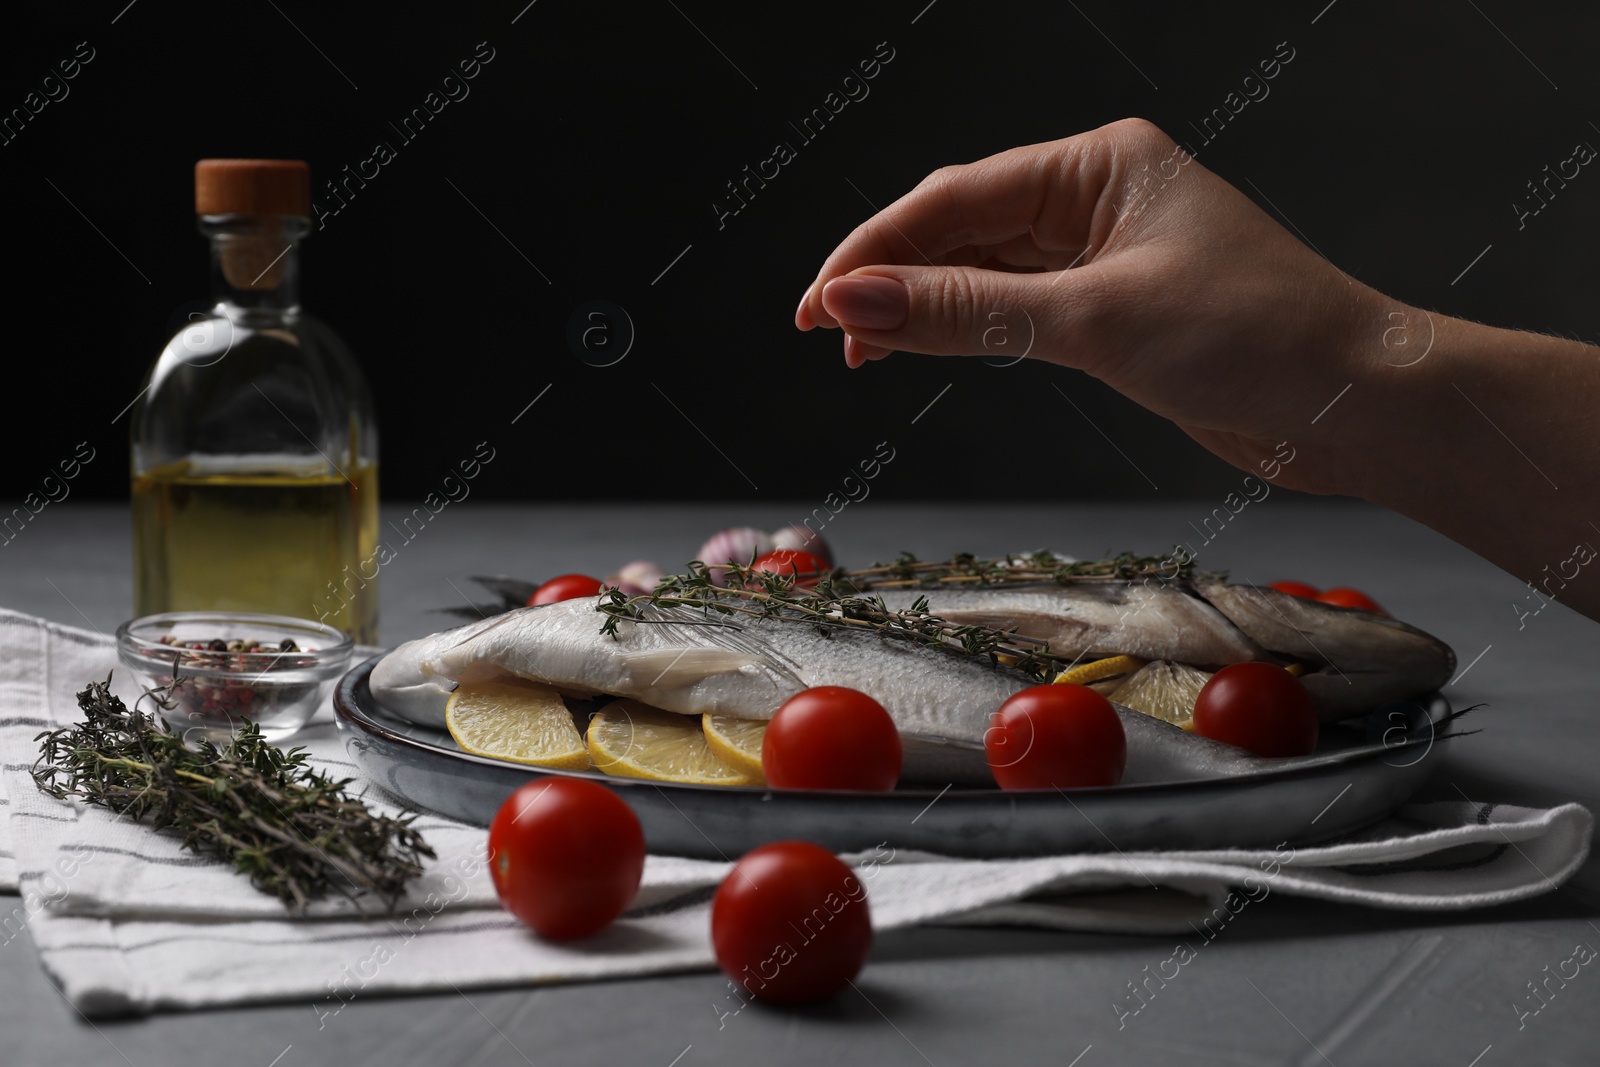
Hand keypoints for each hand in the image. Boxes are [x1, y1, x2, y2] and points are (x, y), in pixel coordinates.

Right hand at [795, 118, 1386, 496]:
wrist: (1353, 402)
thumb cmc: (1259, 337)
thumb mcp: (1096, 320)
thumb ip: (969, 313)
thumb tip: (859, 302)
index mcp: (1099, 164)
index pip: (956, 199)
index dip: (875, 251)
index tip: (815, 301)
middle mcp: (1097, 199)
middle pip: (961, 228)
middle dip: (889, 276)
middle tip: (821, 327)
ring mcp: (1104, 255)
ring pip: (983, 272)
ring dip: (921, 309)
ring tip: (860, 349)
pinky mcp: (1113, 310)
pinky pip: (1015, 309)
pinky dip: (966, 332)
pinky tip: (923, 349)